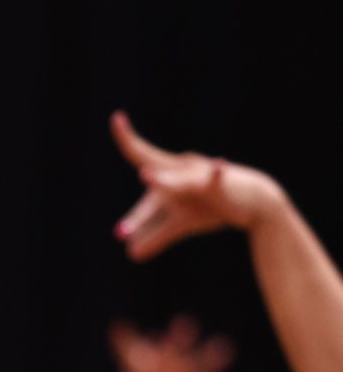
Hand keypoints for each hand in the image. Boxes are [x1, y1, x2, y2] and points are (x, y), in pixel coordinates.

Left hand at [111, 112, 285, 261]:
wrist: (254, 204)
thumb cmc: (213, 206)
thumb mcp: (181, 223)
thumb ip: (155, 236)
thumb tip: (131, 254)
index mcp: (168, 174)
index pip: (142, 156)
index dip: (127, 138)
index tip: (116, 117)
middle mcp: (180, 170)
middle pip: (152, 174)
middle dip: (134, 173)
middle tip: (118, 146)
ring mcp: (200, 178)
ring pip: (177, 182)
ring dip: (162, 181)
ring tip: (145, 176)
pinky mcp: (220, 188)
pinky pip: (216, 181)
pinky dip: (215, 175)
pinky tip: (219, 166)